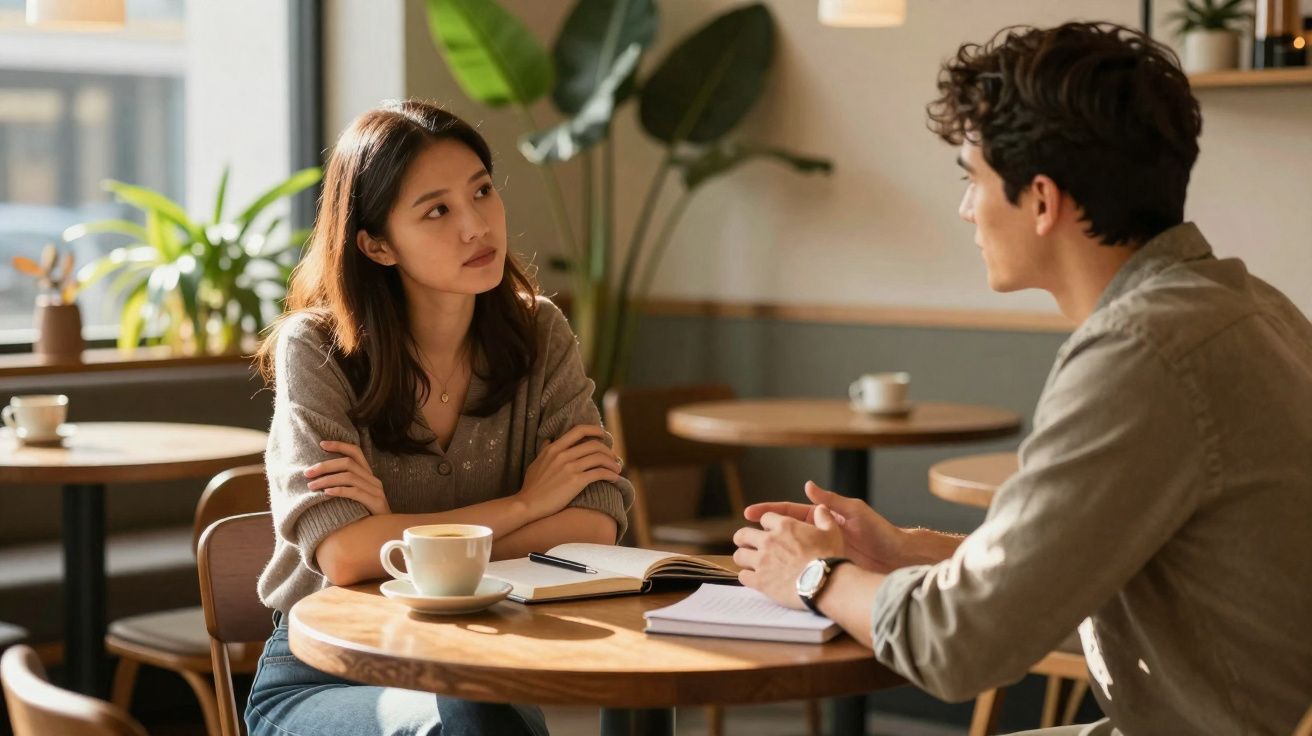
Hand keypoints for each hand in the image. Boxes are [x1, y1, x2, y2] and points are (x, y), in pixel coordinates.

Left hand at [305, 440, 389, 515]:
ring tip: (311, 486)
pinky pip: (355, 492)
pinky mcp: (375, 502)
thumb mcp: (354, 496)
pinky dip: (339, 491)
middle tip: (307, 473)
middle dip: (325, 466)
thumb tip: (317, 477)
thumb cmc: (364, 515)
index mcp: (368, 474)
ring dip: (327, 480)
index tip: (321, 444)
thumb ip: (343, 485)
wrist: (383, 533)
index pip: (355, 452)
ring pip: (349, 477)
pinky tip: (326, 494)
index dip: (339, 445)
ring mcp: (376, 490)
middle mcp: (373, 479)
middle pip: (348, 463)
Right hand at [518, 424, 622, 518]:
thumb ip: (544, 450)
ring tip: (617, 469)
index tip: (603, 435)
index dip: (595, 430)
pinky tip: (615, 478)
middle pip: (594, 445)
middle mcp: (563, 454)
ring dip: (612, 463)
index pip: (579, 430)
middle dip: (608, 450)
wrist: (527, 505)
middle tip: (613, 457)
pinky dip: (611, 474)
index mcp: (554, 448)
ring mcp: (570, 467)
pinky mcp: (576, 481)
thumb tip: (549, 440)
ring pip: (599, 458)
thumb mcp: (535, 463)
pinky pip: (600, 473)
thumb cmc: (531, 487)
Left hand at [733, 505, 845, 609]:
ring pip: (739, 555)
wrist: (826, 583)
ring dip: (743, 557)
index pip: (765, 518)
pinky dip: (746, 577)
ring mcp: (762, 561)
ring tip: (748, 562)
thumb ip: (824, 518)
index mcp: (784, 526)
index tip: (768, 530)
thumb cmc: (830, 557)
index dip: (767, 524)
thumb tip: (821, 509)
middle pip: (744, 534)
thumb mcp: (832, 532)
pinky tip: (752, 578)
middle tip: (746, 543)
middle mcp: (769, 541)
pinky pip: (743, 576)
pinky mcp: (760, 581)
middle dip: (743, 538)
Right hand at [744, 481, 905, 572]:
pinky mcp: (824, 567)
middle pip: (781, 532)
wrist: (894, 557)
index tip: (749, 513)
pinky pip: (799, 569)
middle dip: (759, 532)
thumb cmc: (878, 532)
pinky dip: (782, 571)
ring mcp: (818, 551)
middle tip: (740, 535)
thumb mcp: (855, 511)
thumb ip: (831, 501)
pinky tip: (768, 575)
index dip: (767, 512)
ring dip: (766, 553)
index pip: (787, 512)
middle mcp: (815, 534)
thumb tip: (808, 485)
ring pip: (786, 552)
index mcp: (820, 517)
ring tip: (746, 556)